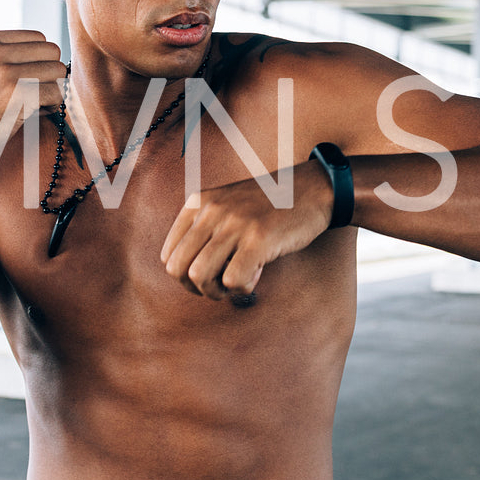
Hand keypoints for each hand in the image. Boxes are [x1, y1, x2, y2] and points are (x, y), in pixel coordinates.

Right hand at [0, 30, 65, 170]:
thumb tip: (38, 44)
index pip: (38, 37)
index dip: (40, 59)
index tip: (30, 78)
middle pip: (51, 51)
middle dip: (50, 73)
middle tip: (38, 92)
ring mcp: (5, 73)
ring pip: (57, 70)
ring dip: (53, 89)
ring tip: (36, 104)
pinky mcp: (17, 95)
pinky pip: (56, 93)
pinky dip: (52, 106)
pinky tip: (35, 114)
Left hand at [160, 161, 335, 300]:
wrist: (312, 188)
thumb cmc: (270, 204)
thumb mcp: (227, 204)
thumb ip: (204, 228)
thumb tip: (187, 274)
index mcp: (199, 203)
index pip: (168, 254)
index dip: (185, 275)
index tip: (210, 274)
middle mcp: (211, 211)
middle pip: (177, 269)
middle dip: (196, 288)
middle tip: (220, 285)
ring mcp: (234, 224)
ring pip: (199, 277)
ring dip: (217, 291)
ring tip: (238, 281)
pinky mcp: (259, 239)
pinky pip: (233, 281)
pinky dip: (243, 288)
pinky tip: (258, 272)